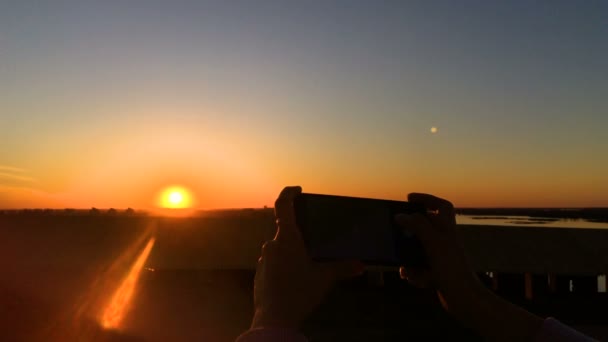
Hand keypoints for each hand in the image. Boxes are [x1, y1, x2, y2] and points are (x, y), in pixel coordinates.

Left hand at [251, 186, 362, 328]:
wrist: (274, 318)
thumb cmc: (299, 293)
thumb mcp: (324, 278)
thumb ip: (342, 268)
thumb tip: (360, 265)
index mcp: (287, 239)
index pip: (284, 205)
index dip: (289, 193)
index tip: (298, 190)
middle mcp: (272, 245)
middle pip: (285, 230)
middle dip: (299, 233)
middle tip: (313, 241)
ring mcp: (263, 259)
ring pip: (279, 247)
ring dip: (292, 251)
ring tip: (307, 264)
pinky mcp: (260, 273)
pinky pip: (274, 262)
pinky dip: (284, 264)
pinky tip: (295, 278)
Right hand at [396, 193, 483, 307]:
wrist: (464, 299)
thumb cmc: (452, 268)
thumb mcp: (433, 241)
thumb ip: (417, 225)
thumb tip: (400, 216)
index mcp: (448, 229)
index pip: (442, 206)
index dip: (427, 199)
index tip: (409, 198)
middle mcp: (446, 241)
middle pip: (426, 228)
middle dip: (410, 231)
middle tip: (397, 230)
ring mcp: (442, 258)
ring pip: (420, 250)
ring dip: (408, 257)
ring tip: (402, 263)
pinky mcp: (438, 274)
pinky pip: (420, 269)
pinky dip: (414, 274)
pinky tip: (411, 278)